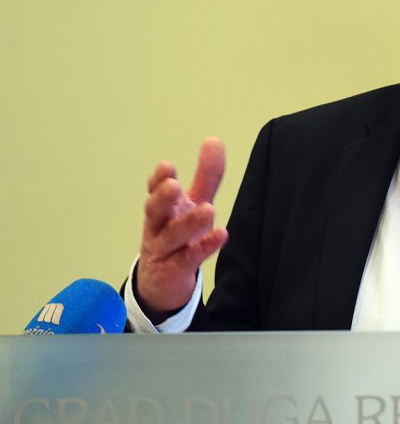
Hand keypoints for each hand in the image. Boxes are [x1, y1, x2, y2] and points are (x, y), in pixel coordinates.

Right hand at [137, 137, 228, 319]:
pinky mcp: (174, 271)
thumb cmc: (178, 237)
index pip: (154, 191)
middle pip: (155, 212)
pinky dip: (203, 247)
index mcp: (163, 209)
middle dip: (162, 198)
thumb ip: (206, 176)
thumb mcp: (193, 204)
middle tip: (173, 185)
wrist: (162, 283)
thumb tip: (215, 140)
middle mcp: (158, 227)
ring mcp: (163, 251)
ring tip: (208, 209)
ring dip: (188, 224)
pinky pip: (188, 259)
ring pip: (171, 237)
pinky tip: (220, 235)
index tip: (167, 166)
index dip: (158, 179)